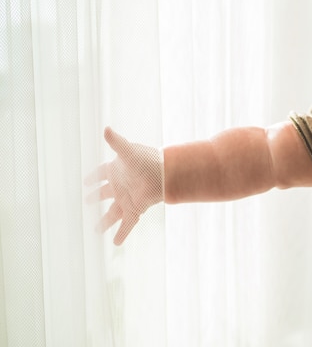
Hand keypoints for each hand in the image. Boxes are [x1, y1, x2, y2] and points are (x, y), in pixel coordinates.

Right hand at [85, 127, 163, 244]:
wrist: (165, 174)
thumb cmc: (147, 159)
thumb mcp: (128, 151)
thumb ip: (116, 142)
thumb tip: (106, 129)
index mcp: (116, 170)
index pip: (100, 173)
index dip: (93, 177)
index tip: (86, 181)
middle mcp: (120, 186)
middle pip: (104, 194)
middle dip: (95, 197)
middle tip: (87, 201)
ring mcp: (127, 198)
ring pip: (113, 212)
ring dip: (105, 221)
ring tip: (96, 230)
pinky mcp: (135, 209)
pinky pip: (126, 224)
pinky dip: (121, 233)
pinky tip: (116, 243)